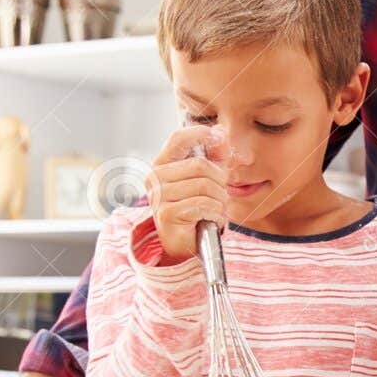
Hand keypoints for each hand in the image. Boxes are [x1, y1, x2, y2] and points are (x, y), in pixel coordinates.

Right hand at [146, 124, 231, 263]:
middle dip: (220, 182)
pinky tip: (211, 220)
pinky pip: (204, 205)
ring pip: (205, 186)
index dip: (200, 134)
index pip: (178, 138)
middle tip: (220, 196)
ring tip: (214, 210)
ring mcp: (159, 195)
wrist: (184, 244)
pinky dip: (216, 214)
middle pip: (201, 165)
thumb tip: (221, 133)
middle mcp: (156, 177)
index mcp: (162, 164)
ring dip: (219, 200)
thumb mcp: (206, 179)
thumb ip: (214, 156)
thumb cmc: (195, 210)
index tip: (218, 138)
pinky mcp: (167, 213)